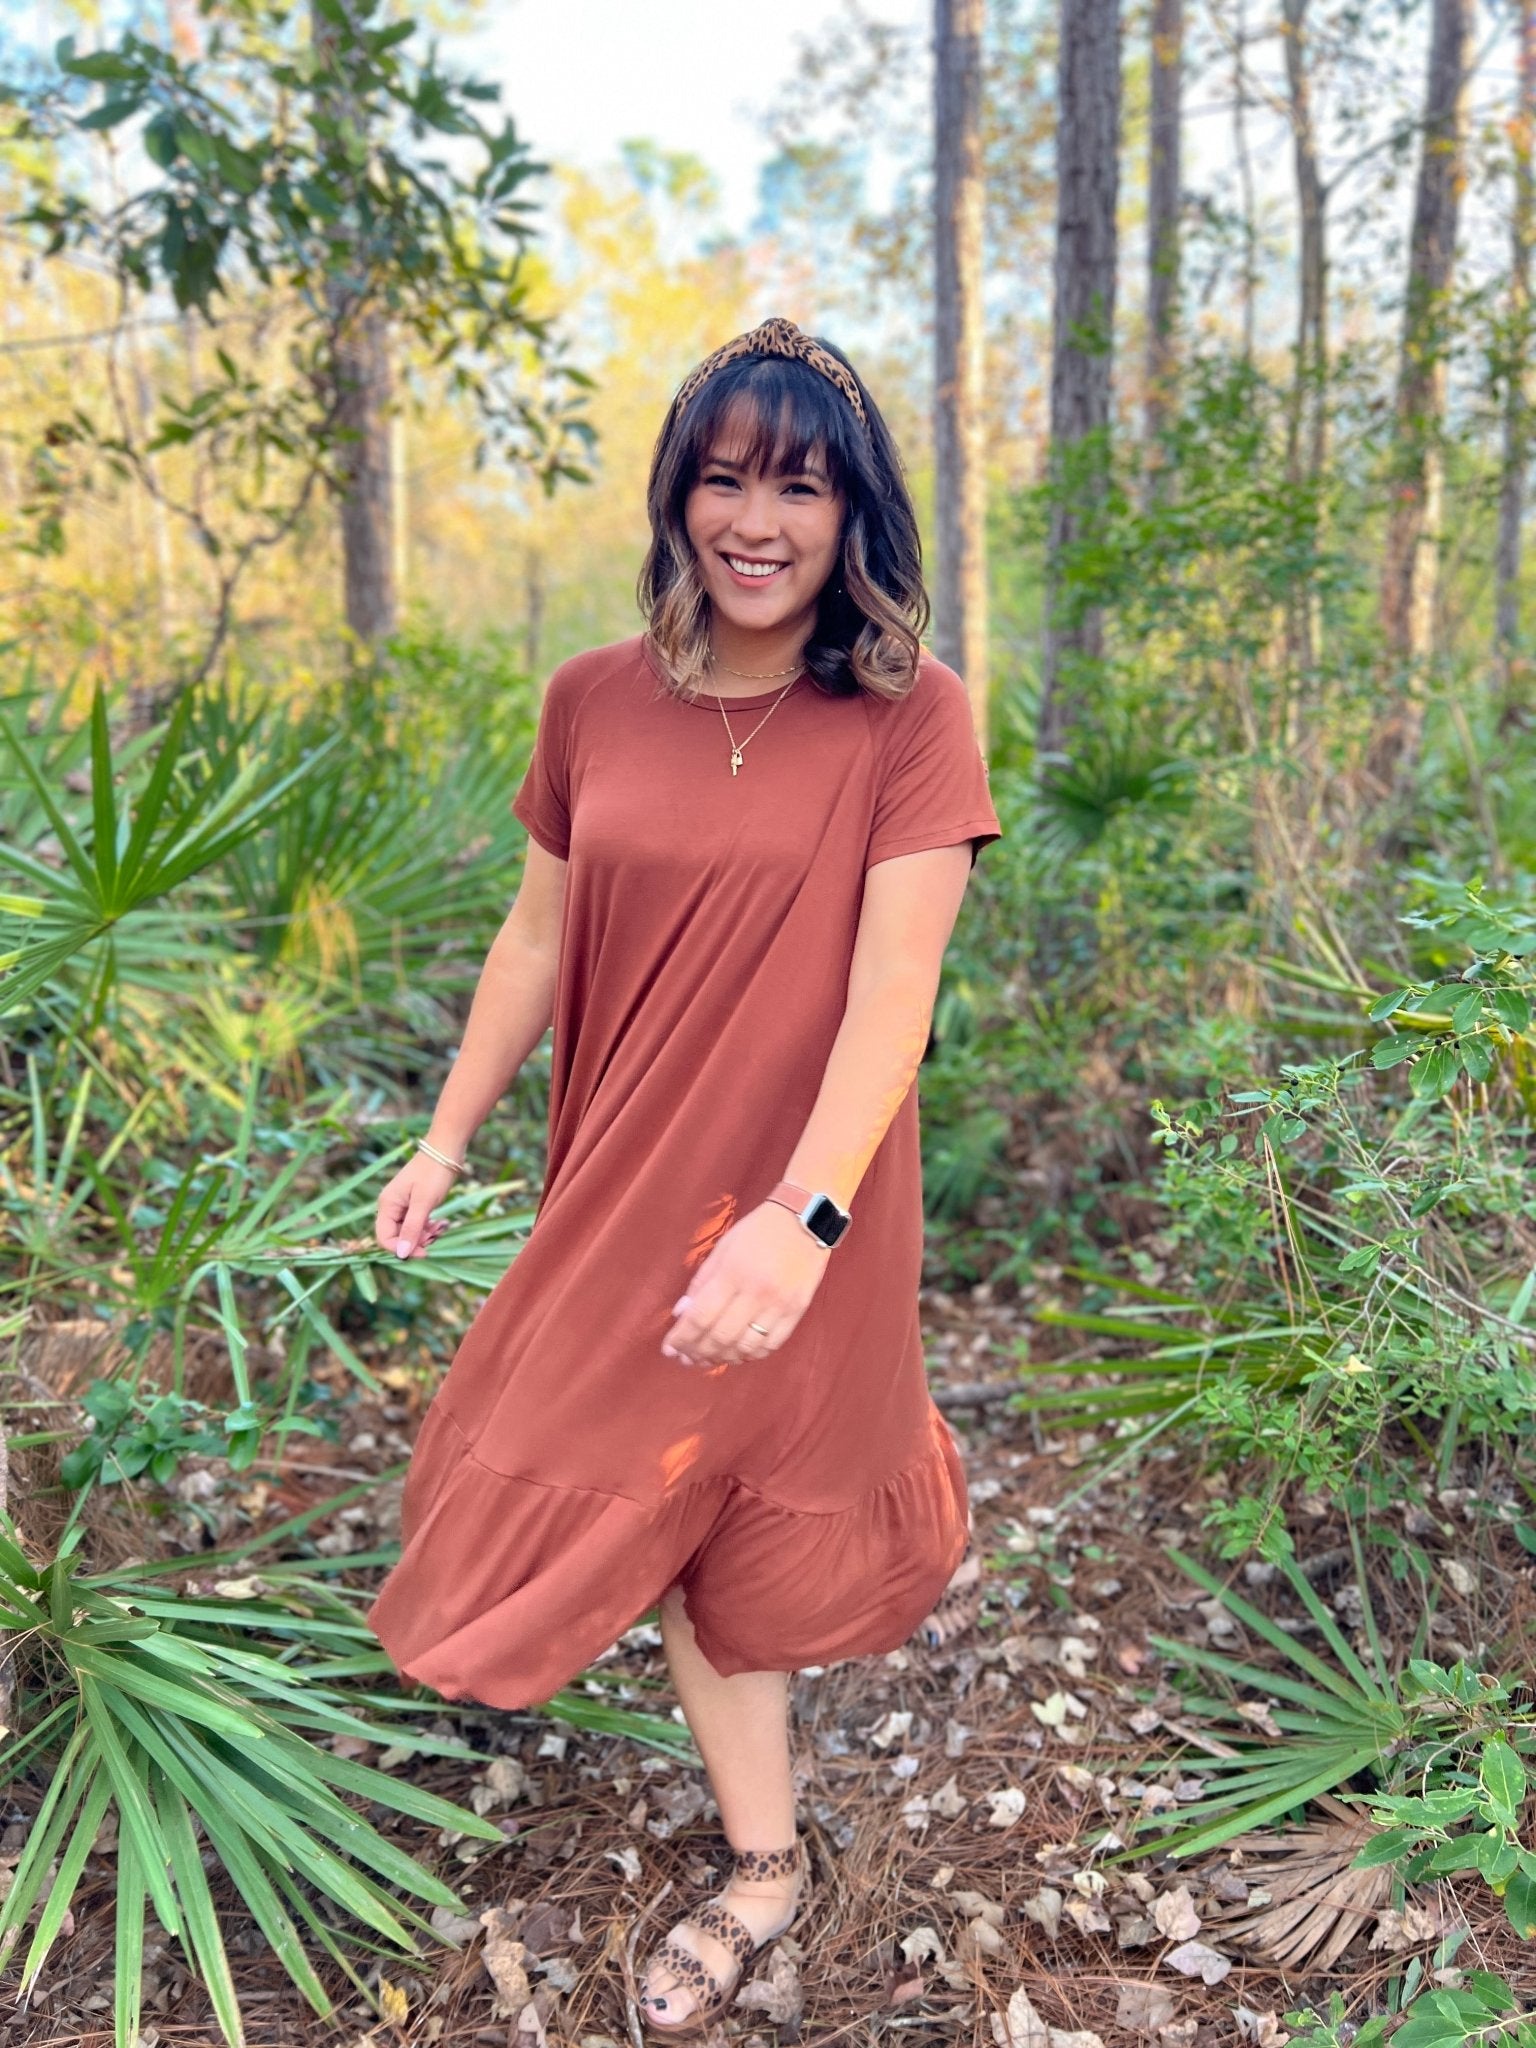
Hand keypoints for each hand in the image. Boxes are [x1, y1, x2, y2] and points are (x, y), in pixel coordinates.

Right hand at [374, 1154, 455, 1258]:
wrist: (446, 1150)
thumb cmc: (434, 1173)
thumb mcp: (424, 1203)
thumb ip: (412, 1228)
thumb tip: (402, 1254)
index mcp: (387, 1204)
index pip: (384, 1237)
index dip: (402, 1249)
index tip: (424, 1252)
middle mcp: (391, 1206)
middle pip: (397, 1236)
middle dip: (416, 1241)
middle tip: (435, 1235)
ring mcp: (403, 1205)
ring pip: (409, 1231)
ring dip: (424, 1235)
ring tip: (440, 1227)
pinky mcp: (415, 1203)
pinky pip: (417, 1223)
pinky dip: (428, 1227)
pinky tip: (441, 1223)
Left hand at [661, 1202, 831, 1366]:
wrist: (805, 1220)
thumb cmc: (757, 1232)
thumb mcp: (722, 1249)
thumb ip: (701, 1283)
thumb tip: (682, 1315)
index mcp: (732, 1273)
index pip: (700, 1316)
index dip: (681, 1338)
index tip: (669, 1348)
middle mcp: (756, 1292)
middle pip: (721, 1337)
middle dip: (697, 1353)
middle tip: (685, 1358)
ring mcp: (779, 1304)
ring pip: (745, 1347)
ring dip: (722, 1358)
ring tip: (708, 1359)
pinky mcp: (797, 1311)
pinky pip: (770, 1345)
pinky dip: (750, 1355)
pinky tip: (737, 1353)